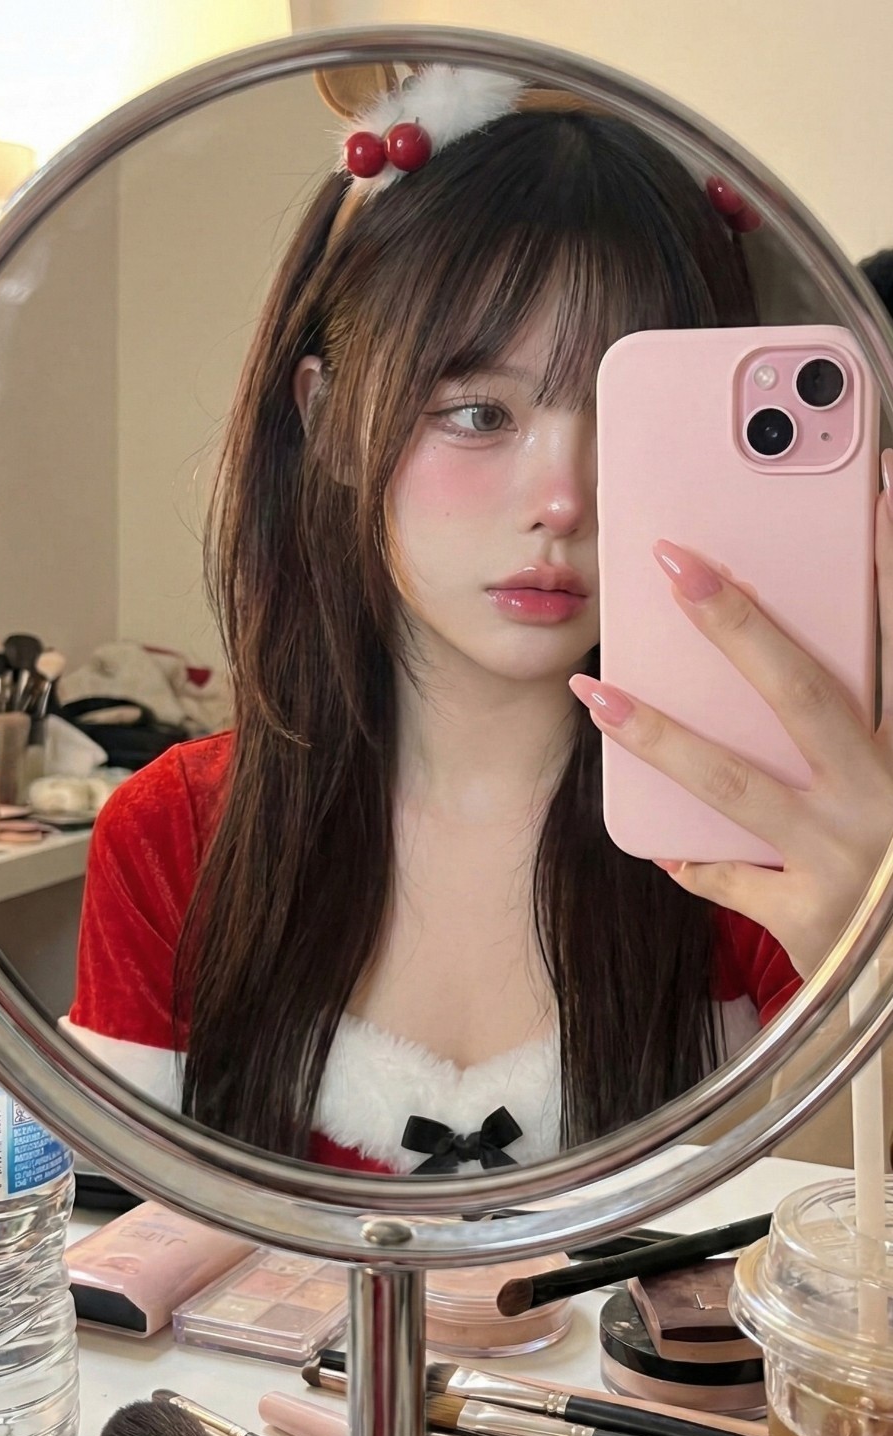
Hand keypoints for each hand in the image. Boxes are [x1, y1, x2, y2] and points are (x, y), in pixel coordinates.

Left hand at [570, 459, 892, 979]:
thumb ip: (875, 705)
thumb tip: (847, 614)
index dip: (884, 568)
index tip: (871, 492)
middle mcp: (885, 797)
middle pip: (804, 694)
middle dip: (737, 625)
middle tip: (675, 564)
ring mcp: (846, 862)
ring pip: (735, 783)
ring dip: (658, 734)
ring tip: (595, 690)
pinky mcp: (809, 920)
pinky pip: (726, 874)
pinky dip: (689, 852)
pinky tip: (653, 834)